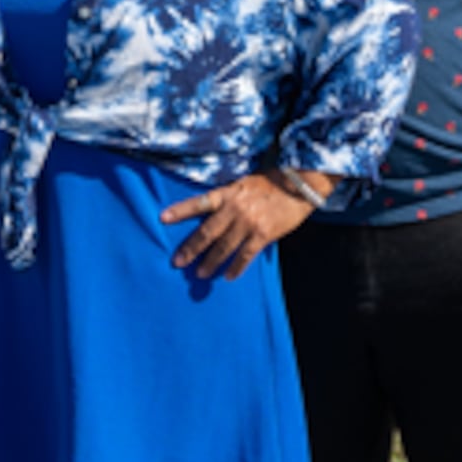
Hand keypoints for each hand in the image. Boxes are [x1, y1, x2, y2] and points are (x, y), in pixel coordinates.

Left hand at [159, 171, 316, 279]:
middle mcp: (235, 208)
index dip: (180, 210)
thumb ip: (228, 199)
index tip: (162, 218)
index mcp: (228, 193)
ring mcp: (249, 222)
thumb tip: (212, 216)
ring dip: (210, 262)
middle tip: (178, 262)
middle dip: (191, 248)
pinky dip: (236, 267)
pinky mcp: (263, 234)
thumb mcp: (244, 185)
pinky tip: (228, 276)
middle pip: (207, 232)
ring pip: (224, 247)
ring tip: (200, 273)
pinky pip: (245, 255)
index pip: (199, 202)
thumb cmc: (270, 184)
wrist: (299, 185)